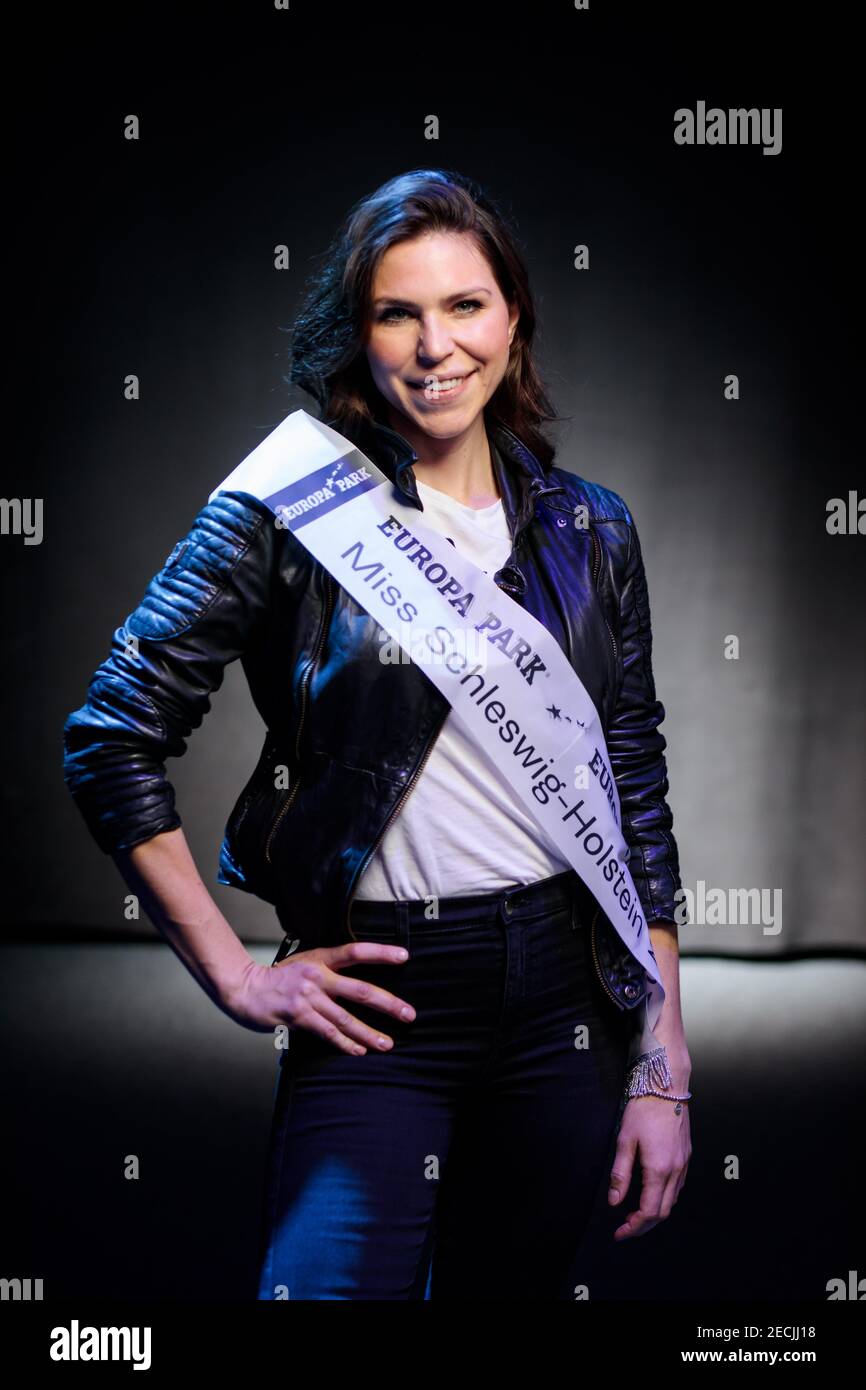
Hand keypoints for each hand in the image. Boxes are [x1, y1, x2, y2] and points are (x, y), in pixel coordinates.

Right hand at [218, 942, 415, 1054]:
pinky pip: (328, 1033)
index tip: (404, 956)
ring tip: (388, 1043)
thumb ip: (327, 967)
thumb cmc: (276, 977)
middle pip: (361, 990)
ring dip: (370, 1033)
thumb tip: (355, 975)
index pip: (356, 952)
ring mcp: (308, 997)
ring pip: (347, 1018)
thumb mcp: (303, 962)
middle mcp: (317, 976)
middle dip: (388, 1004)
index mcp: (320, 959)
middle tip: (409, 1015)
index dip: (381, 953)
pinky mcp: (299, 1017)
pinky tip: (360, 1051)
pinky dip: (346, 1044)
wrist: (245, 989)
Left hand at [607, 1090, 691, 1239]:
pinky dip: (665, 1197)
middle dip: (644, 1225)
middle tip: (625, 1227)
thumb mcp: (624, 1140)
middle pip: (663, 1212)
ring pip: (673, 1200)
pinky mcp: (686, 1155)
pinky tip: (651, 1192)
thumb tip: (614, 1201)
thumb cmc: (644, 1109)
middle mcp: (676, 1170)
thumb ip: (620, 1174)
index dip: (633, 1227)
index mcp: (659, 1169)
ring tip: (635, 1213)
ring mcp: (684, 1163)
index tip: (619, 1233)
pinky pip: (678, 1186)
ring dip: (655, 1212)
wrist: (667, 1085)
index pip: (648, 1212)